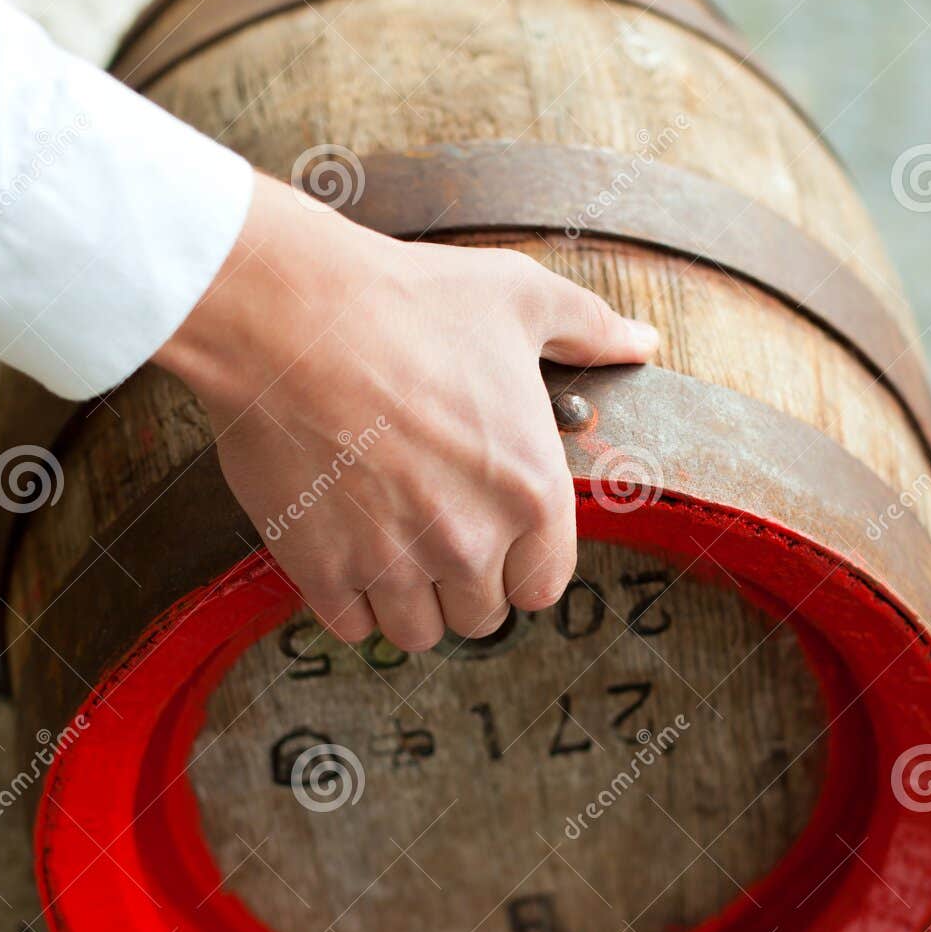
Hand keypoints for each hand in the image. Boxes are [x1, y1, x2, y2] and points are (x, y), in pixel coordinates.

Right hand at [160, 173, 658, 650]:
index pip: (544, 586)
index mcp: (532, 493)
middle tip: (433, 534)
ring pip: (417, 633)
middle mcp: (470, 542)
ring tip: (389, 548)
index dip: (520, 564)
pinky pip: (352, 627)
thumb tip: (641, 341)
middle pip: (482, 617)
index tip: (493, 537)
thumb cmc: (404, 302)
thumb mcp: (519, 297)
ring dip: (408, 601)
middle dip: (463, 584)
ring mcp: (395, 563)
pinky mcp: (325, 570)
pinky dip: (349, 602)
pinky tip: (344, 554)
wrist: (290, 316)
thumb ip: (589, 329)